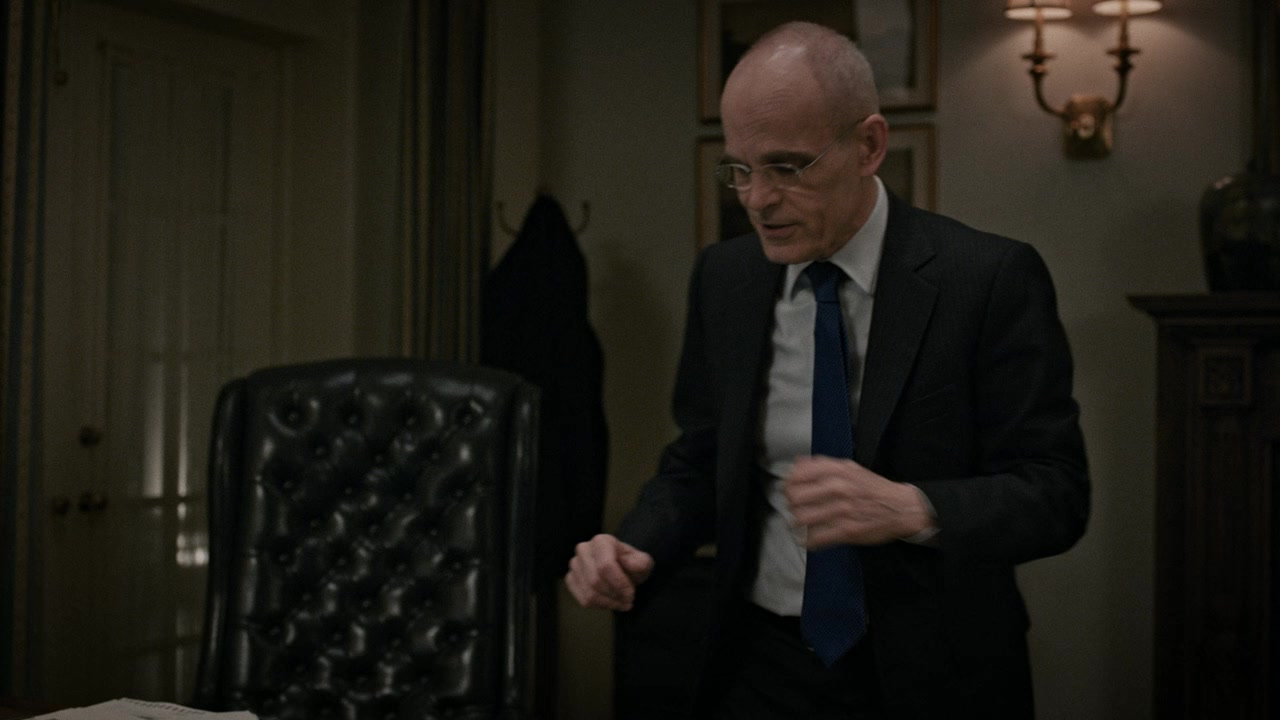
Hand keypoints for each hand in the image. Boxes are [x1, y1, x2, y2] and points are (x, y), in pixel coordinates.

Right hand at [564, 534, 654, 610]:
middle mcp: (583, 549)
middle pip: (596, 581)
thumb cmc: (631, 564)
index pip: (605, 566)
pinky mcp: (570, 579)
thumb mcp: (643, 562)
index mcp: (601, 541)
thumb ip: (641, 563)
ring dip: (609, 603)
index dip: (619, 583)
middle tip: (629, 599)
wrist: (621, 567)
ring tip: (622, 603)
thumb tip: (629, 564)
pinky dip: (600, 606)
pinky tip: (611, 603)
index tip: (631, 593)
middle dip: (615, 595)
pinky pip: (583, 600)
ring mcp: (574, 564)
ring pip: (589, 593)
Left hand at [784, 455, 933, 547]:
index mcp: (837, 470)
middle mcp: (838, 488)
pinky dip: (807, 540)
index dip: (788, 484)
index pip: (797, 474)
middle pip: (795, 497)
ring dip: (796, 522)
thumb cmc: (872, 487)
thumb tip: (796, 463)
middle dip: (789, 503)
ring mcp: (842, 510)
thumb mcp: (850, 468)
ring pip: (802, 518)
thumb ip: (822, 465)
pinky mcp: (847, 531)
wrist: (901, 507)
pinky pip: (816, 538)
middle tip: (793, 507)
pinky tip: (806, 539)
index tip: (789, 490)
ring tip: (798, 523)